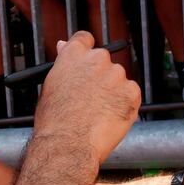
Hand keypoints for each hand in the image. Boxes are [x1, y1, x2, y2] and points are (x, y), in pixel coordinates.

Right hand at [34, 31, 140, 163]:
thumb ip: (63, 65)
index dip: (85, 50)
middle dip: (100, 75)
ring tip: (97, 114)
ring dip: (112, 92)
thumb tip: (63, 45)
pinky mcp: (132, 91)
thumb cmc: (54, 120)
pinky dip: (124, 105)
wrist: (68, 145)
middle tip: (92, 98)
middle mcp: (97, 58)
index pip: (84, 39)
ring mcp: (117, 74)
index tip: (86, 63)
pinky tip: (109, 118)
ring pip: (117, 79)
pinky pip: (130, 94)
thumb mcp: (51, 85)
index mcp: (73, 54)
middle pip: (103, 60)